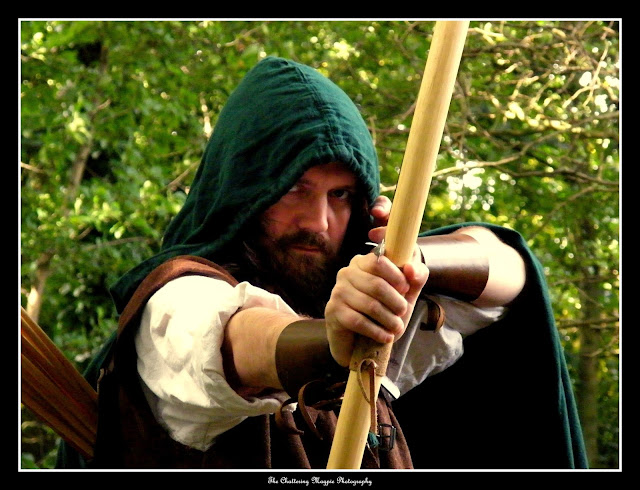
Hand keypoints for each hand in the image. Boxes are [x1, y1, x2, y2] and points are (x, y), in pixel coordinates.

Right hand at [324, 249, 428, 366]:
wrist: (361, 340)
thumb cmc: (385, 310)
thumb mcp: (406, 293)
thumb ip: (416, 276)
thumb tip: (411, 268)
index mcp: (363, 261)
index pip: (379, 261)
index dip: (397, 276)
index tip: (406, 289)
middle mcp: (347, 272)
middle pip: (377, 285)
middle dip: (396, 302)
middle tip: (402, 312)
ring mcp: (338, 291)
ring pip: (370, 305)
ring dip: (389, 320)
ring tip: (396, 327)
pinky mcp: (333, 311)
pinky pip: (358, 321)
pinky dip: (377, 331)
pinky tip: (386, 336)